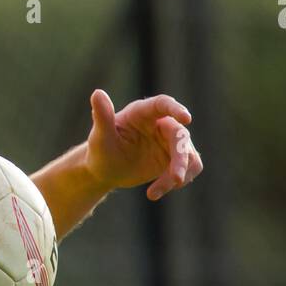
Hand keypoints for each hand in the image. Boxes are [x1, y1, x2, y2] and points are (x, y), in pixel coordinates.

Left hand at [84, 90, 202, 200]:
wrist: (106, 170)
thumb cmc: (101, 149)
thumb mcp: (100, 137)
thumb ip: (102, 116)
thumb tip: (97, 93)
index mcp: (142, 113)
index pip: (162, 104)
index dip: (175, 109)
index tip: (187, 118)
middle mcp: (160, 123)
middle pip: (180, 135)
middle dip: (180, 158)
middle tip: (176, 179)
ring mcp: (170, 141)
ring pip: (189, 155)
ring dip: (178, 175)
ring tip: (153, 193)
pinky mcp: (175, 157)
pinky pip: (189, 168)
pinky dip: (175, 182)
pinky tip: (154, 193)